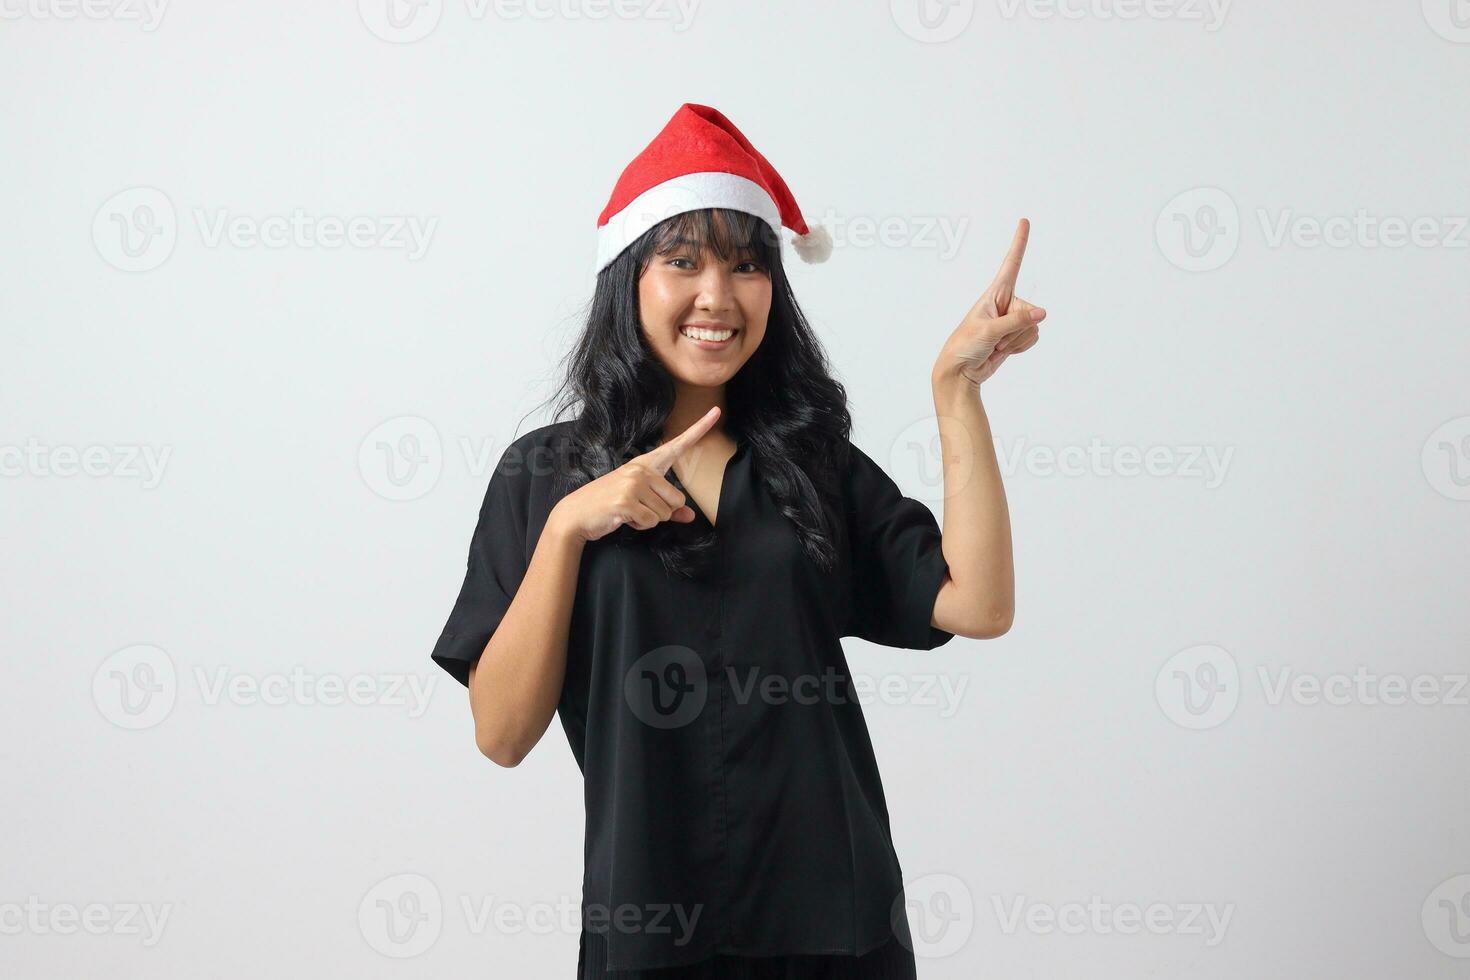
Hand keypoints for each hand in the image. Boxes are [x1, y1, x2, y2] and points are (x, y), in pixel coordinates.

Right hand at [548, 406, 721, 541]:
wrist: (576, 514)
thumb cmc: (609, 505)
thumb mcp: (639, 502)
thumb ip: (667, 507)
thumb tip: (689, 516)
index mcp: (645, 464)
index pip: (678, 445)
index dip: (699, 428)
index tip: (716, 411)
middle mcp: (641, 469)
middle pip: (677, 500)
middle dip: (661, 513)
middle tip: (637, 508)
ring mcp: (633, 484)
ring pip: (665, 514)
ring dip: (648, 521)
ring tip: (627, 512)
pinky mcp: (626, 501)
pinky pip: (650, 522)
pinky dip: (639, 526)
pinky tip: (622, 517)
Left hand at [934, 218, 1046, 388]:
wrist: (961, 372)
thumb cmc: (965, 346)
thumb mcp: (989, 330)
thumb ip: (1016, 321)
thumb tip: (1042, 314)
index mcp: (994, 294)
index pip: (1011, 264)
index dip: (1018, 243)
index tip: (1024, 222)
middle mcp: (1005, 303)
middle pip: (1030, 310)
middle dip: (1016, 329)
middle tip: (994, 338)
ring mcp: (1011, 320)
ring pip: (1033, 326)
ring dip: (1016, 340)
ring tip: (995, 344)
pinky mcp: (1014, 335)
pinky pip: (1031, 338)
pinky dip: (1019, 347)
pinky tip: (1003, 350)